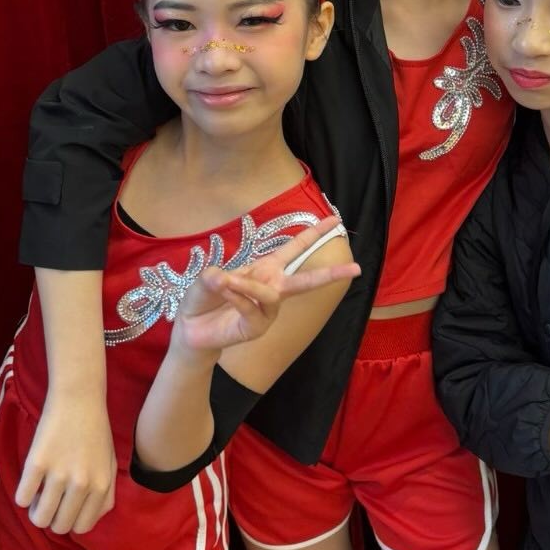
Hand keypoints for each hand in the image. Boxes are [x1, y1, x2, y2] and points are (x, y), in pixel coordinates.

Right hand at [16, 393, 116, 534]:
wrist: (79, 398)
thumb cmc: (96, 430)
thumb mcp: (110, 463)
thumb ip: (106, 494)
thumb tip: (93, 519)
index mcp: (101, 486)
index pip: (82, 527)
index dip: (70, 521)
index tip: (65, 509)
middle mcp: (82, 484)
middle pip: (59, 527)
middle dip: (52, 519)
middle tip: (49, 502)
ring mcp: (58, 474)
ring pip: (39, 519)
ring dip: (35, 512)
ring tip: (37, 495)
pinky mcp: (36, 463)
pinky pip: (22, 499)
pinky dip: (22, 496)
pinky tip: (29, 483)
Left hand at [172, 217, 358, 356]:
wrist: (192, 328)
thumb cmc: (204, 297)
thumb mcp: (207, 278)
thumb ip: (215, 275)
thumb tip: (223, 278)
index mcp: (265, 268)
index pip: (294, 248)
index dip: (314, 233)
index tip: (335, 220)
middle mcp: (272, 287)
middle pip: (306, 280)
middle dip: (331, 273)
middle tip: (357, 269)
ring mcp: (267, 310)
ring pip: (272, 293)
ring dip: (248, 286)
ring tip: (227, 283)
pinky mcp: (258, 327)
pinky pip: (252, 308)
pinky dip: (237, 299)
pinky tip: (224, 295)